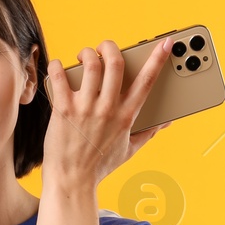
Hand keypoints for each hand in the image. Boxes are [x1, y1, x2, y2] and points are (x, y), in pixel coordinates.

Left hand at [42, 37, 175, 188]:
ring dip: (87, 53)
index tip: (166, 43)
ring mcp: (85, 109)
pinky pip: (60, 78)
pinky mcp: (63, 110)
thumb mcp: (129, 150)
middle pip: (116, 63)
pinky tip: (57, 66)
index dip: (158, 59)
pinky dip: (57, 67)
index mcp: (127, 116)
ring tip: (84, 56)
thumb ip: (149, 133)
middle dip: (110, 47)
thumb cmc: (99, 166)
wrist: (72, 181)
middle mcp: (108, 109)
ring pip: (90, 65)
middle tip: (104, 48)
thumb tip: (166, 123)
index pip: (147, 82)